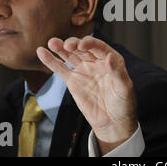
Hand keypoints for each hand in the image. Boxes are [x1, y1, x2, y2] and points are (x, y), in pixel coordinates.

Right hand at [36, 36, 137, 154]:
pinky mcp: (73, 81)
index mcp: (112, 60)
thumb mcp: (124, 88)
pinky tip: (42, 52)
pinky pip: (60, 69)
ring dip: (60, 48)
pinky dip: (51, 61)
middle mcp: (96, 61)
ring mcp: (84, 70)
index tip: (82, 45)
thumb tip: (110, 56)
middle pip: (83, 48)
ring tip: (52, 42)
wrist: (112, 122)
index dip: (90, 44)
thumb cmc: (123, 104)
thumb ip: (117, 72)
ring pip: (70, 55)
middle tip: (67, 45)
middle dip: (74, 44)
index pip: (99, 47)